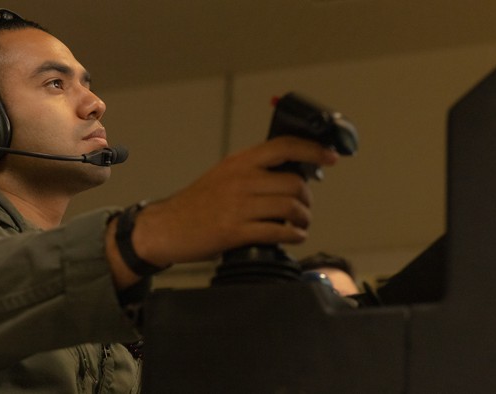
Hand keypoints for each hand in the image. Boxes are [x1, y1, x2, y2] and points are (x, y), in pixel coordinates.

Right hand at [130, 136, 338, 265]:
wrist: (165, 227)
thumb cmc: (195, 204)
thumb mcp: (222, 176)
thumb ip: (252, 172)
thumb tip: (289, 175)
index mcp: (239, 162)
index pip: (284, 147)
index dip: (312, 150)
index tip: (330, 157)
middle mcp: (240, 180)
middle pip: (294, 183)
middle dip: (306, 199)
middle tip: (304, 208)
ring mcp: (237, 206)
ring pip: (289, 208)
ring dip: (302, 219)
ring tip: (299, 224)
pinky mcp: (234, 231)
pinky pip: (277, 231)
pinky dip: (292, 235)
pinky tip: (292, 236)